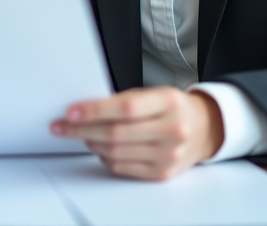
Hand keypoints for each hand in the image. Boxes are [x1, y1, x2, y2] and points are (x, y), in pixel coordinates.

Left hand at [50, 87, 223, 179]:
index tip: (71, 111)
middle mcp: (172, 130)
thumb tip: (85, 110)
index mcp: (169, 102)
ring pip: (116, 152)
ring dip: (91, 142)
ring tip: (81, 134)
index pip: (125, 108)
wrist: (203, 128)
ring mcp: (168, 154)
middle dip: (82, 129)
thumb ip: (123, 101)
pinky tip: (98, 147)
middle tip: (63, 126)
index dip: (94, 110)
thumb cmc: (172, 108)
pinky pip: (122, 167)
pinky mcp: (162, 173)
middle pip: (116, 133)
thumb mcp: (153, 93)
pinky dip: (104, 157)